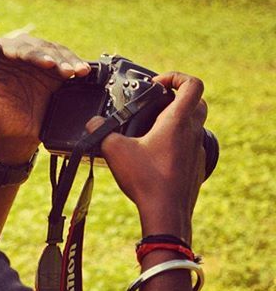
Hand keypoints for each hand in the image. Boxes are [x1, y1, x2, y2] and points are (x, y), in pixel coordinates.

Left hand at [0, 33, 89, 161]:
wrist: (15, 137)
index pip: (14, 47)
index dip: (32, 53)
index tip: (47, 64)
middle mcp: (17, 55)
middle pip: (37, 46)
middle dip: (53, 56)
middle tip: (65, 70)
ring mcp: (36, 62)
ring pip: (53, 51)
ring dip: (67, 59)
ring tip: (76, 71)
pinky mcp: (53, 71)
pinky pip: (65, 62)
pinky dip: (75, 64)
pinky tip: (82, 71)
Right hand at [87, 71, 206, 241]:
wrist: (167, 214)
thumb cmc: (145, 179)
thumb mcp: (114, 151)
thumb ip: (99, 131)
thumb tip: (91, 123)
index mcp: (177, 121)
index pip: (192, 84)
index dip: (176, 76)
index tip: (157, 84)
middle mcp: (192, 133)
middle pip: (198, 102)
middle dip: (179, 97)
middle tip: (156, 103)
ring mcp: (198, 151)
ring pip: (194, 126)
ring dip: (178, 121)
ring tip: (152, 130)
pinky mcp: (197, 168)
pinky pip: (191, 147)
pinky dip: (177, 144)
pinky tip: (156, 155)